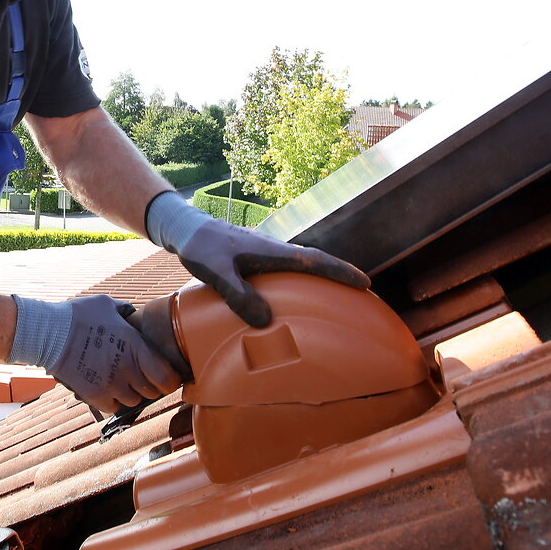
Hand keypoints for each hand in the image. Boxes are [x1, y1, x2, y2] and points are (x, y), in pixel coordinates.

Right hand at [9, 294, 181, 413]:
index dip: (171, 380)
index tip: (167, 378)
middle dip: (149, 385)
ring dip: (130, 393)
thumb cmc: (79, 315)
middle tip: (141, 377)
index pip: (167, 377)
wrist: (49, 333)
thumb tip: (132, 314)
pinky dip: (112, 401)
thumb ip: (126, 312)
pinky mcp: (95, 395)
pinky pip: (114, 407)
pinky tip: (106, 389)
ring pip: (133, 401)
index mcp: (136, 347)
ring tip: (120, 382)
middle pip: (152, 391)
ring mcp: (112, 385)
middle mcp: (128, 369)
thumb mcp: (108, 305)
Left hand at [146, 191, 369, 327]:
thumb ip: (238, 295)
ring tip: (337, 298)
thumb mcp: (215, 272)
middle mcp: (274, 250)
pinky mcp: (256, 259)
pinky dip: (300, 281)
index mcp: (271, 251)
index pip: (313, 260)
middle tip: (362, 292)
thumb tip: (265, 320)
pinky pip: (286, 271)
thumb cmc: (200, 248)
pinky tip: (296, 298)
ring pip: (301, 266)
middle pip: (314, 262)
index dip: (339, 271)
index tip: (364, 282)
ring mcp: (266, 254)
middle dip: (339, 275)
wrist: (186, 229)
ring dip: (321, 278)